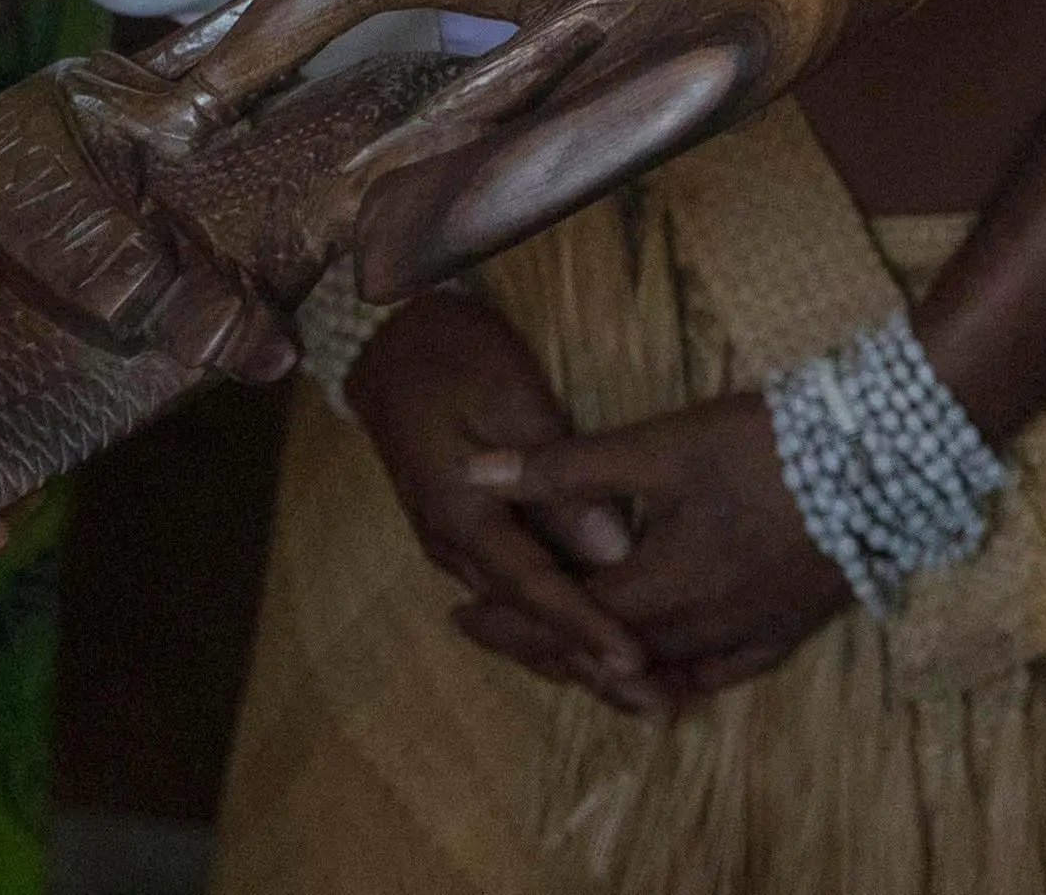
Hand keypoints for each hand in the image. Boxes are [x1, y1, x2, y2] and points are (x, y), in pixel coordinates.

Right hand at [346, 289, 664, 711]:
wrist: (387, 341)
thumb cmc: (455, 355)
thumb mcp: (512, 396)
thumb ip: (559, 477)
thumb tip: (612, 552)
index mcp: (461, 514)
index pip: (534, 588)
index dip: (586, 628)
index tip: (636, 663)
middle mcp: (453, 547)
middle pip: (527, 623)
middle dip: (590, 665)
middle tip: (658, 703)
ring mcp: (453, 547)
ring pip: (520, 618)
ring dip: (575, 654)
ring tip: (641, 690)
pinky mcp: (464, 539)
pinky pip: (513, 595)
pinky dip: (555, 625)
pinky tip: (594, 643)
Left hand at [460, 389, 852, 703]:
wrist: (882, 455)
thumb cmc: (762, 442)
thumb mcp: (657, 445)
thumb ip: (564, 468)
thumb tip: (474, 473)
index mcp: (665, 584)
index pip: (569, 615)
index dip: (512, 615)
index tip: (461, 612)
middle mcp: (705, 627)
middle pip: (609, 654)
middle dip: (544, 645)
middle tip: (493, 635)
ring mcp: (753, 634)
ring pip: (661, 670)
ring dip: (604, 666)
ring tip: (559, 651)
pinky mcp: (791, 630)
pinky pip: (721, 673)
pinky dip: (677, 677)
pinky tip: (660, 676)